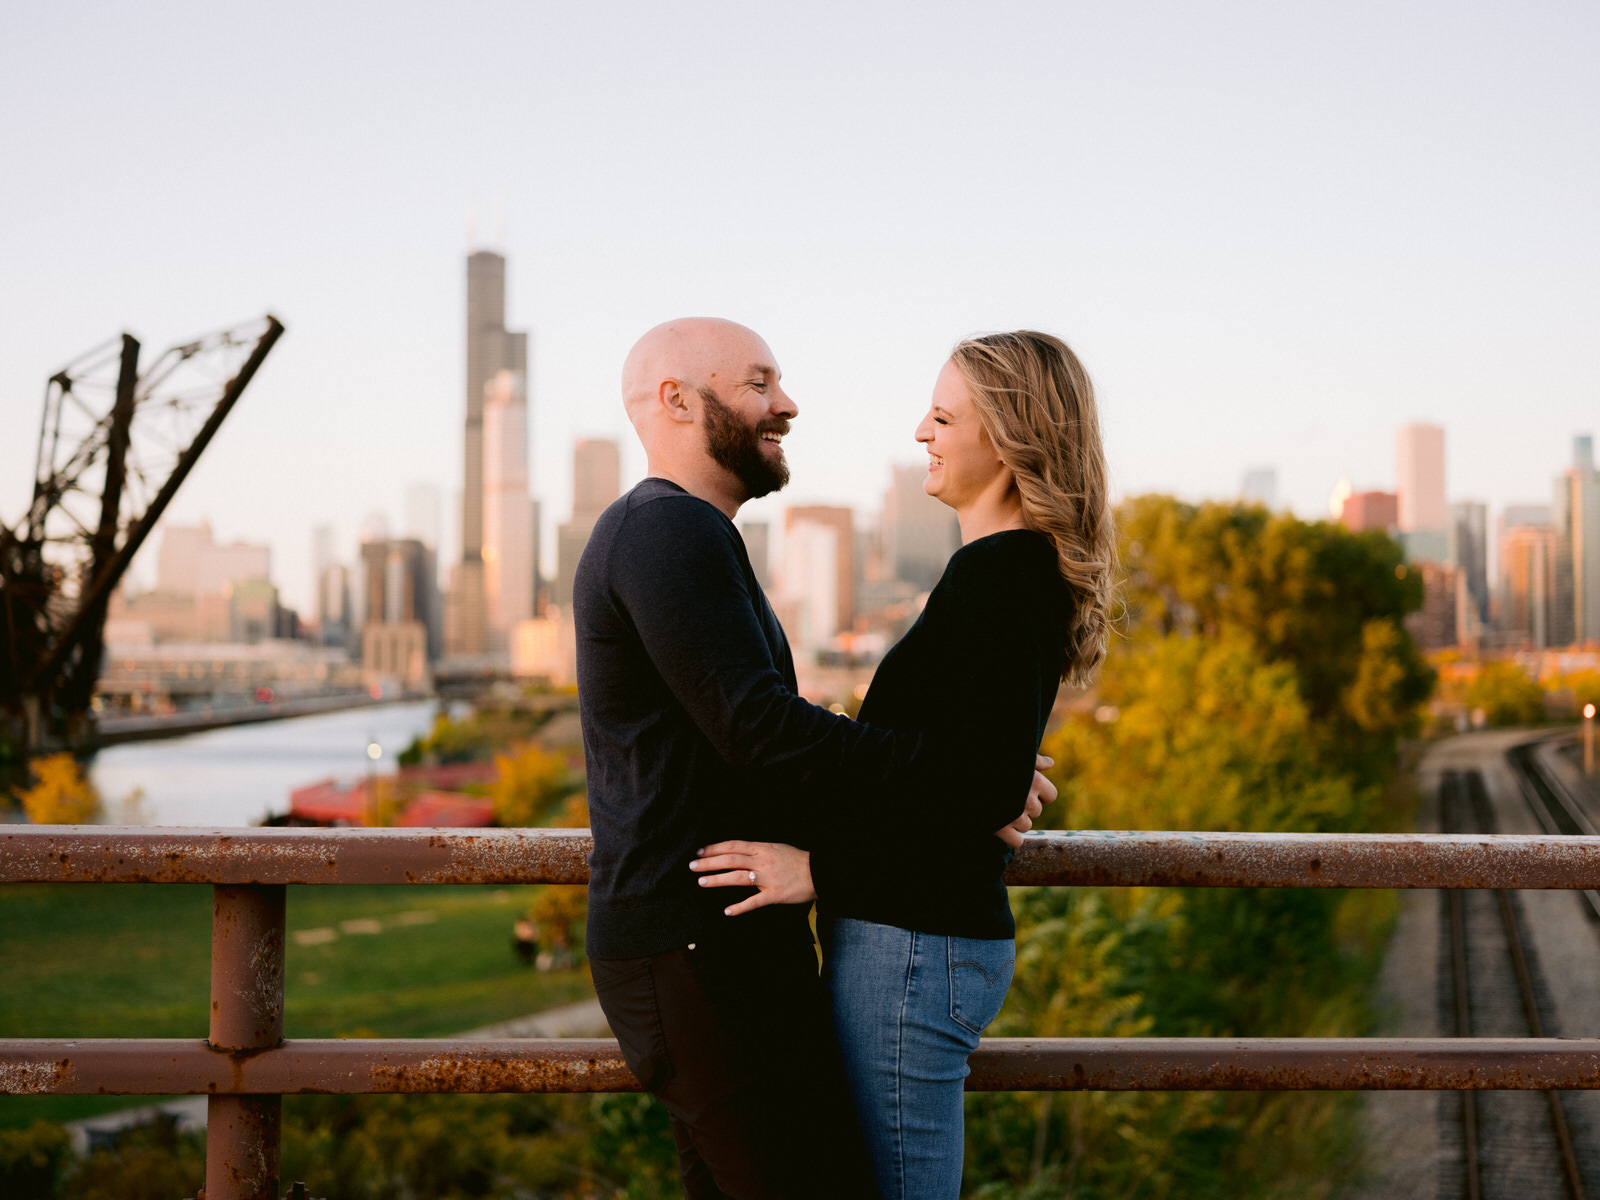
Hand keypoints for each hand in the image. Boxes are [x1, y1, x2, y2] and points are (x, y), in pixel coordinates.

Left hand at [689, 841, 815, 915]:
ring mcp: (768, 878)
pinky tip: (727, 911)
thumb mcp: (776, 848)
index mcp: (762, 848)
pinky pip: (754, 902)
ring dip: (717, 880)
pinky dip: (740, 907)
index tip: (699, 852)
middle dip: (709, 862)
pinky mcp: (775, 895)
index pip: (733, 846)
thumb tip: (737, 851)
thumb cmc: (797, 860)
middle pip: (731, 860)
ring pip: (738, 878)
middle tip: (692, 866)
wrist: (821, 871)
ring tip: (701, 882)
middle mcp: (762, 861)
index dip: (714, 848)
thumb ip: (757, 851)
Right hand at [996, 754, 1055, 848]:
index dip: (1041, 794)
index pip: (1051, 796)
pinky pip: (1017, 841)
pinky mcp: (1002, 829)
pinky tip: (1000, 825)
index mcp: (1036, 782)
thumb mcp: (1016, 757)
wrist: (964, 776)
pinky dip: (1009, 836)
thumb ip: (1035, 761)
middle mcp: (1029, 801)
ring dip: (1016, 821)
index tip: (1028, 790)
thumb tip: (1050, 763)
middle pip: (1037, 811)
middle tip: (1008, 796)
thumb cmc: (992, 763)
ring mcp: (1016, 817)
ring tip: (1000, 807)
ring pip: (1026, 826)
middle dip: (1025, 806)